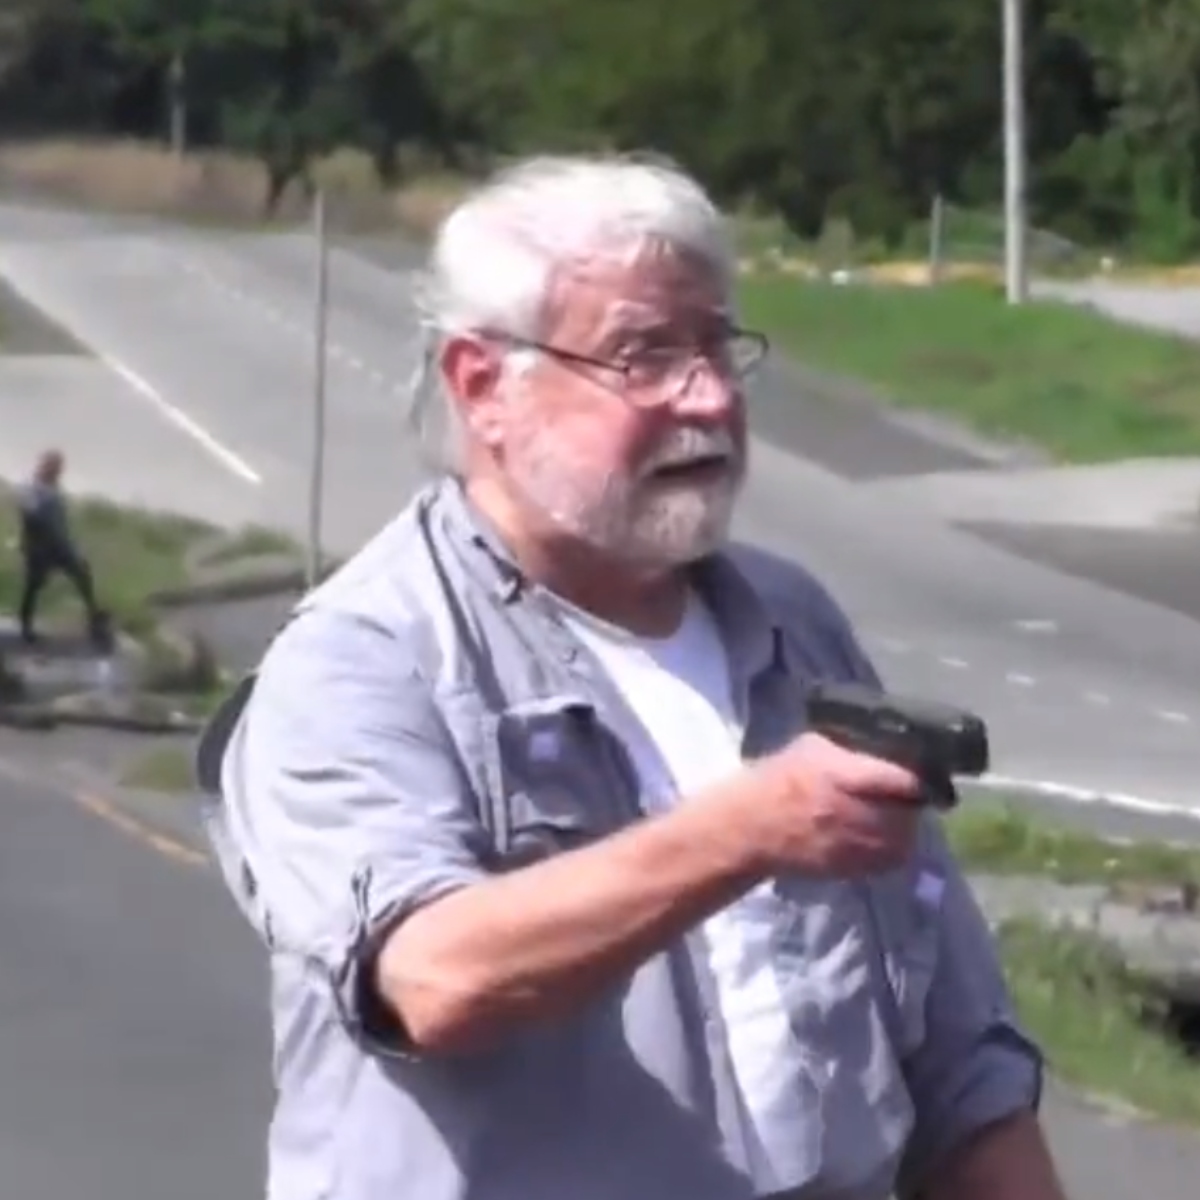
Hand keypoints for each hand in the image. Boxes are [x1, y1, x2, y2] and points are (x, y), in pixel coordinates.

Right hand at [750, 732, 923, 877]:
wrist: (750, 828)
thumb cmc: (776, 780)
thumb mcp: (809, 747)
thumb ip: (846, 749)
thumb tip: (876, 749)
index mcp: (842, 776)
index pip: (901, 780)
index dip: (916, 778)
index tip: (919, 775)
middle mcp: (853, 813)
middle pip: (907, 812)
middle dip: (909, 803)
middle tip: (904, 796)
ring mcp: (852, 845)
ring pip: (902, 840)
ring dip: (903, 827)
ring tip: (893, 816)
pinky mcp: (849, 869)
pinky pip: (887, 862)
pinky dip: (891, 849)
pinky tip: (878, 836)